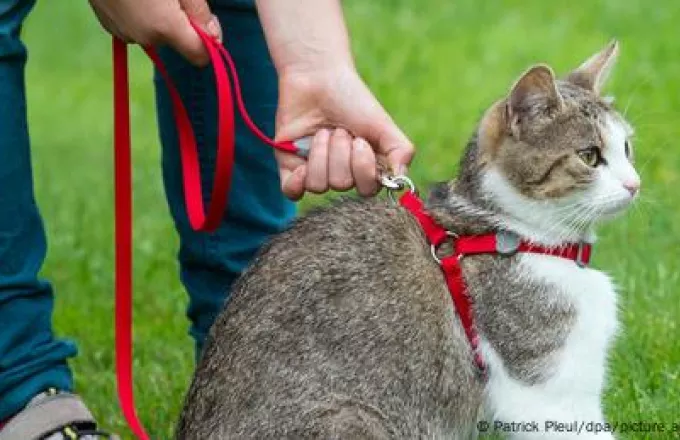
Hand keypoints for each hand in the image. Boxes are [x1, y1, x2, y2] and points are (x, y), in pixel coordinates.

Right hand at [88, 0, 221, 65]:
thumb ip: (199, 12)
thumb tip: (213, 38)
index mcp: (165, 28)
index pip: (200, 56)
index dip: (209, 42)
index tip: (206, 18)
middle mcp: (145, 37)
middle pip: (177, 41)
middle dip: (181, 22)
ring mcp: (123, 33)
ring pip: (156, 33)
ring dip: (160, 17)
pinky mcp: (109, 25)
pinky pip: (137, 26)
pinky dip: (141, 14)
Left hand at [274, 66, 413, 199]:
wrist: (316, 77)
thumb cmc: (352, 99)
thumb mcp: (382, 123)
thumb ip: (400, 151)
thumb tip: (401, 180)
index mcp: (366, 168)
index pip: (367, 190)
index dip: (363, 168)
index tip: (360, 140)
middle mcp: (342, 174)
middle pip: (341, 184)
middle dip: (340, 152)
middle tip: (339, 129)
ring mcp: (315, 173)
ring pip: (317, 185)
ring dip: (320, 153)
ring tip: (322, 131)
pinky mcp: (291, 168)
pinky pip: (292, 192)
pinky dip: (297, 182)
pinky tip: (301, 165)